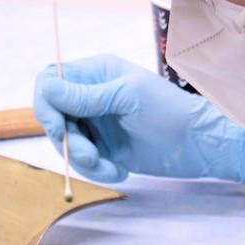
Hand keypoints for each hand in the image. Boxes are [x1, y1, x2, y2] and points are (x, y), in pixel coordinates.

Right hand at [33, 54, 244, 182]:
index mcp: (95, 73)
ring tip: (111, 168)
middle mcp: (90, 96)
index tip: (60, 128)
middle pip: (53, 117)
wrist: (200, 144)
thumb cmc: (169, 111)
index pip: (50, 81)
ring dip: (84, 160)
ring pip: (66, 143)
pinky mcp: (103, 148)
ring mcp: (95, 123)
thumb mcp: (126, 99)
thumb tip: (45, 87)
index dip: (46, 105)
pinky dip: (96, 170)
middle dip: (68, 141)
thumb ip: (85, 96)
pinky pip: (83, 161)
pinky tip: (120, 171)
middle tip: (92, 156)